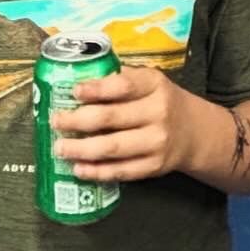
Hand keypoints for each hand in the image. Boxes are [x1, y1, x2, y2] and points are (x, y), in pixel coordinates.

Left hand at [53, 67, 190, 182]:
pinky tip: (79, 169)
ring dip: (82, 149)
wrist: (193, 131)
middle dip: (78, 121)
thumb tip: (78, 79)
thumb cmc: (159, 101)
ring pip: (113, 148)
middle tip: (56, 121)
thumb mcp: (149, 81)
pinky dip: (97, 172)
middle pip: (111, 118)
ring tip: (60, 148)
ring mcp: (157, 142)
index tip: (74, 91)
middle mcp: (158, 113)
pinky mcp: (154, 166)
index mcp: (154, 85)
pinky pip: (121, 171)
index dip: (97, 89)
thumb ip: (120, 78)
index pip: (123, 85)